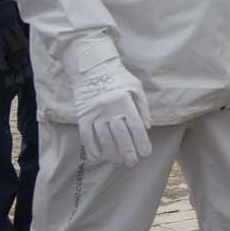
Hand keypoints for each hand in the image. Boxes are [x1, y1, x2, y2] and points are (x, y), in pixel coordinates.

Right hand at [70, 35, 151, 166]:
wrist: (92, 68)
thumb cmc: (118, 78)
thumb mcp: (136, 87)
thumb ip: (142, 107)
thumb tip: (147, 128)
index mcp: (125, 101)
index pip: (135, 127)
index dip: (141, 142)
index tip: (146, 153)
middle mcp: (110, 108)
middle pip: (120, 135)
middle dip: (128, 152)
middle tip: (133, 162)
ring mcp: (95, 112)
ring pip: (104, 138)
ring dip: (111, 153)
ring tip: (119, 161)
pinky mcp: (83, 115)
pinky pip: (86, 135)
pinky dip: (92, 148)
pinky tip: (98, 157)